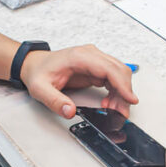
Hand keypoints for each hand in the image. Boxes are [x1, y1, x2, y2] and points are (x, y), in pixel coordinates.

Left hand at [19, 44, 138, 118]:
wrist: (35, 65)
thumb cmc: (38, 72)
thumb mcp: (40, 89)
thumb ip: (54, 101)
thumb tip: (70, 111)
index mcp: (79, 57)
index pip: (109, 68)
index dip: (122, 84)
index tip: (130, 99)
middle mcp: (90, 55)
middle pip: (119, 70)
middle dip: (124, 92)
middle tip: (121, 111)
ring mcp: (94, 59)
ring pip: (119, 73)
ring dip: (121, 93)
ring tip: (113, 109)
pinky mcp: (96, 67)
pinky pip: (113, 77)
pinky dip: (116, 91)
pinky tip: (109, 102)